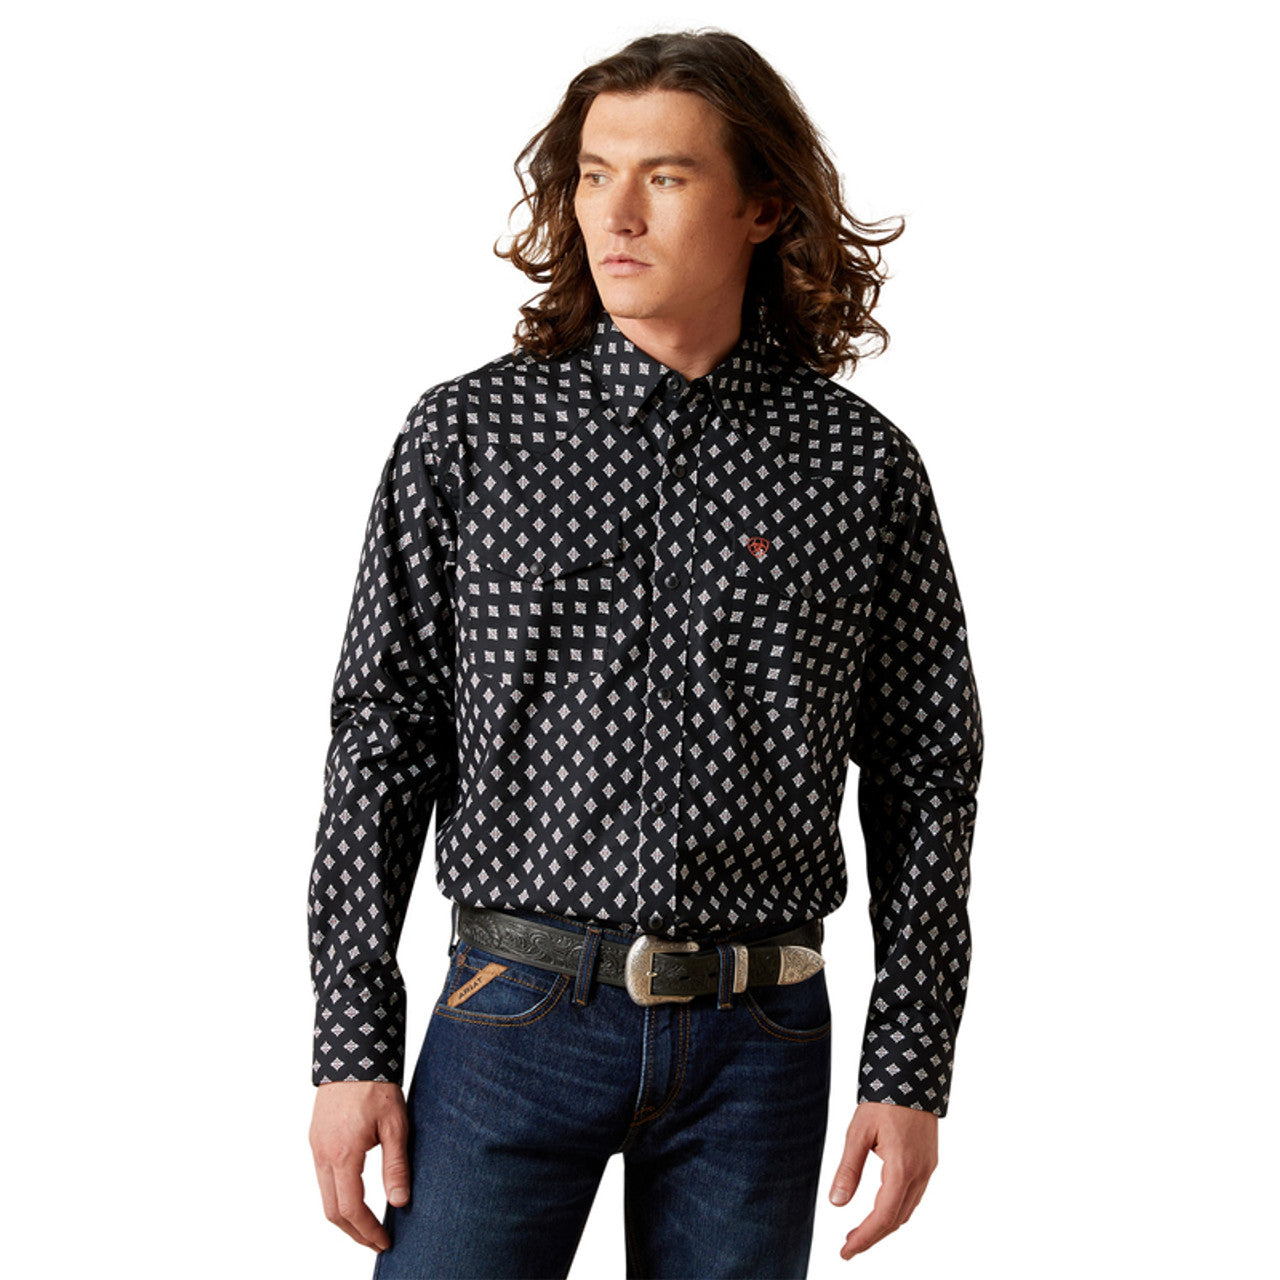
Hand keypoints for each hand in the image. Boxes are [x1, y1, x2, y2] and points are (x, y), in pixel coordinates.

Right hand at [309, 1080, 411, 1252]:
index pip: (351, 1208)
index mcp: (343, 1154)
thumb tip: (400, 1202)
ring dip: (344, 1217)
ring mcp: (316, 1147)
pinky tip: (355, 1196)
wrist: (354, 1053)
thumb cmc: (377, 1085)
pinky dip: (337, 1196)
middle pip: (332, 1211)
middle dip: (354, 1232)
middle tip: (377, 1241)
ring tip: (369, 1225)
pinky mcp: (316, 1139)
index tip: (384, 1242)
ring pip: (324, 1196)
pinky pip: (322, 1178)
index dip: (367, 1230)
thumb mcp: (395, 1125)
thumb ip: (396, 1165)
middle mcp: (322, 1154)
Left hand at [828, 1100, 937, 1259]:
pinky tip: (881, 1208)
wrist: (913, 1073)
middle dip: (872, 1236)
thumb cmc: (883, 1099)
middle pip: (897, 1219)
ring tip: (859, 1231)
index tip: (846, 1251)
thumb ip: (849, 1169)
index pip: (883, 1217)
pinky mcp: (929, 1161)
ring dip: (885, 1224)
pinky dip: (897, 1209)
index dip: (864, 1238)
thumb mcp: (858, 1132)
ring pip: (908, 1209)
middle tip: (848, 1246)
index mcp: (902, 1168)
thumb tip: (836, 1203)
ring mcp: (928, 1168)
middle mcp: (920, 1173)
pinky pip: (914, 1195)